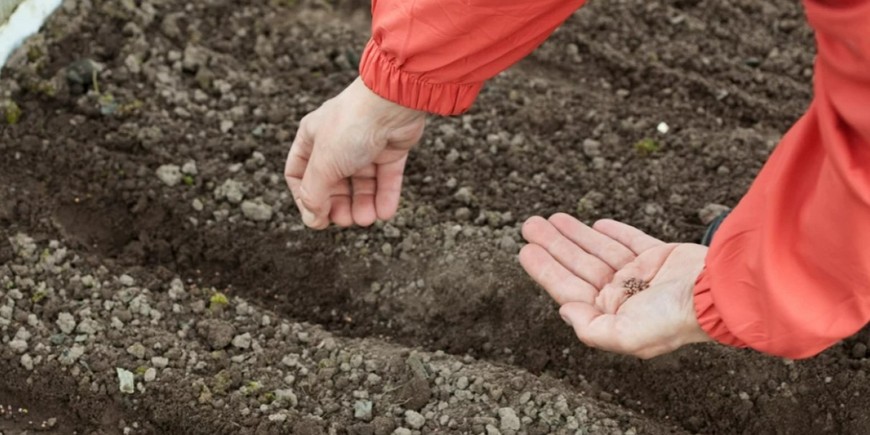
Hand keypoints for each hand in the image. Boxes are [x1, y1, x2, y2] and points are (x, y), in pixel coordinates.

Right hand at [285, 78, 425, 228]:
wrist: (392, 103)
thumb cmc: (351, 126)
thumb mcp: (324, 164)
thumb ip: (315, 195)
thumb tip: (312, 220)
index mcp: (312, 138)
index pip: (299, 174)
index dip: (305, 198)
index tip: (316, 217)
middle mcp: (337, 141)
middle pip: (333, 183)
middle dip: (338, 205)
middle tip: (346, 220)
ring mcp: (365, 145)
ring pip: (361, 183)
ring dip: (363, 205)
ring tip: (367, 219)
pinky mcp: (390, 149)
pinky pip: (385, 178)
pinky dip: (385, 197)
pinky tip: (385, 213)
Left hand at [520, 213, 710, 358]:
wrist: (719, 292)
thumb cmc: (674, 318)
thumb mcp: (627, 336)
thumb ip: (591, 328)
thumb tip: (564, 311)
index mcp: (613, 315)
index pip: (569, 288)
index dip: (545, 269)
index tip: (525, 250)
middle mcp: (624, 296)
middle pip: (579, 266)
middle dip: (553, 246)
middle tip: (530, 225)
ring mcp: (643, 275)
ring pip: (599, 251)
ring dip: (574, 234)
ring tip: (551, 218)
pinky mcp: (661, 257)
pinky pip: (630, 241)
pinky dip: (612, 232)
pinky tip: (595, 224)